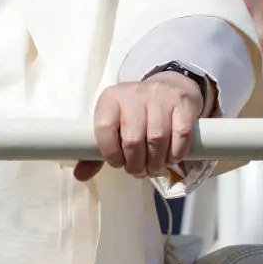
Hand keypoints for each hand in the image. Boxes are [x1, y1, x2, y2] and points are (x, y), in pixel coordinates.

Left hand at [77, 72, 205, 181]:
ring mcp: (159, 97)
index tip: (117, 163)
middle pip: (132, 138)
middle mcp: (133, 94)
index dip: (110, 153)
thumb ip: (96, 151)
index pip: (104, 127)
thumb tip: (80, 176)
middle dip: (136, 163)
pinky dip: (176, 153)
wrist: (168, 87)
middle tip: (138, 171)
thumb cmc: (136, 113)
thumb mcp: (114, 125)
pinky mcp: (182, 103)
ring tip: (154, 167)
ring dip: (156, 161)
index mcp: (110, 99)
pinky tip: (171, 158)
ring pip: (157, 138)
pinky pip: (181, 134)